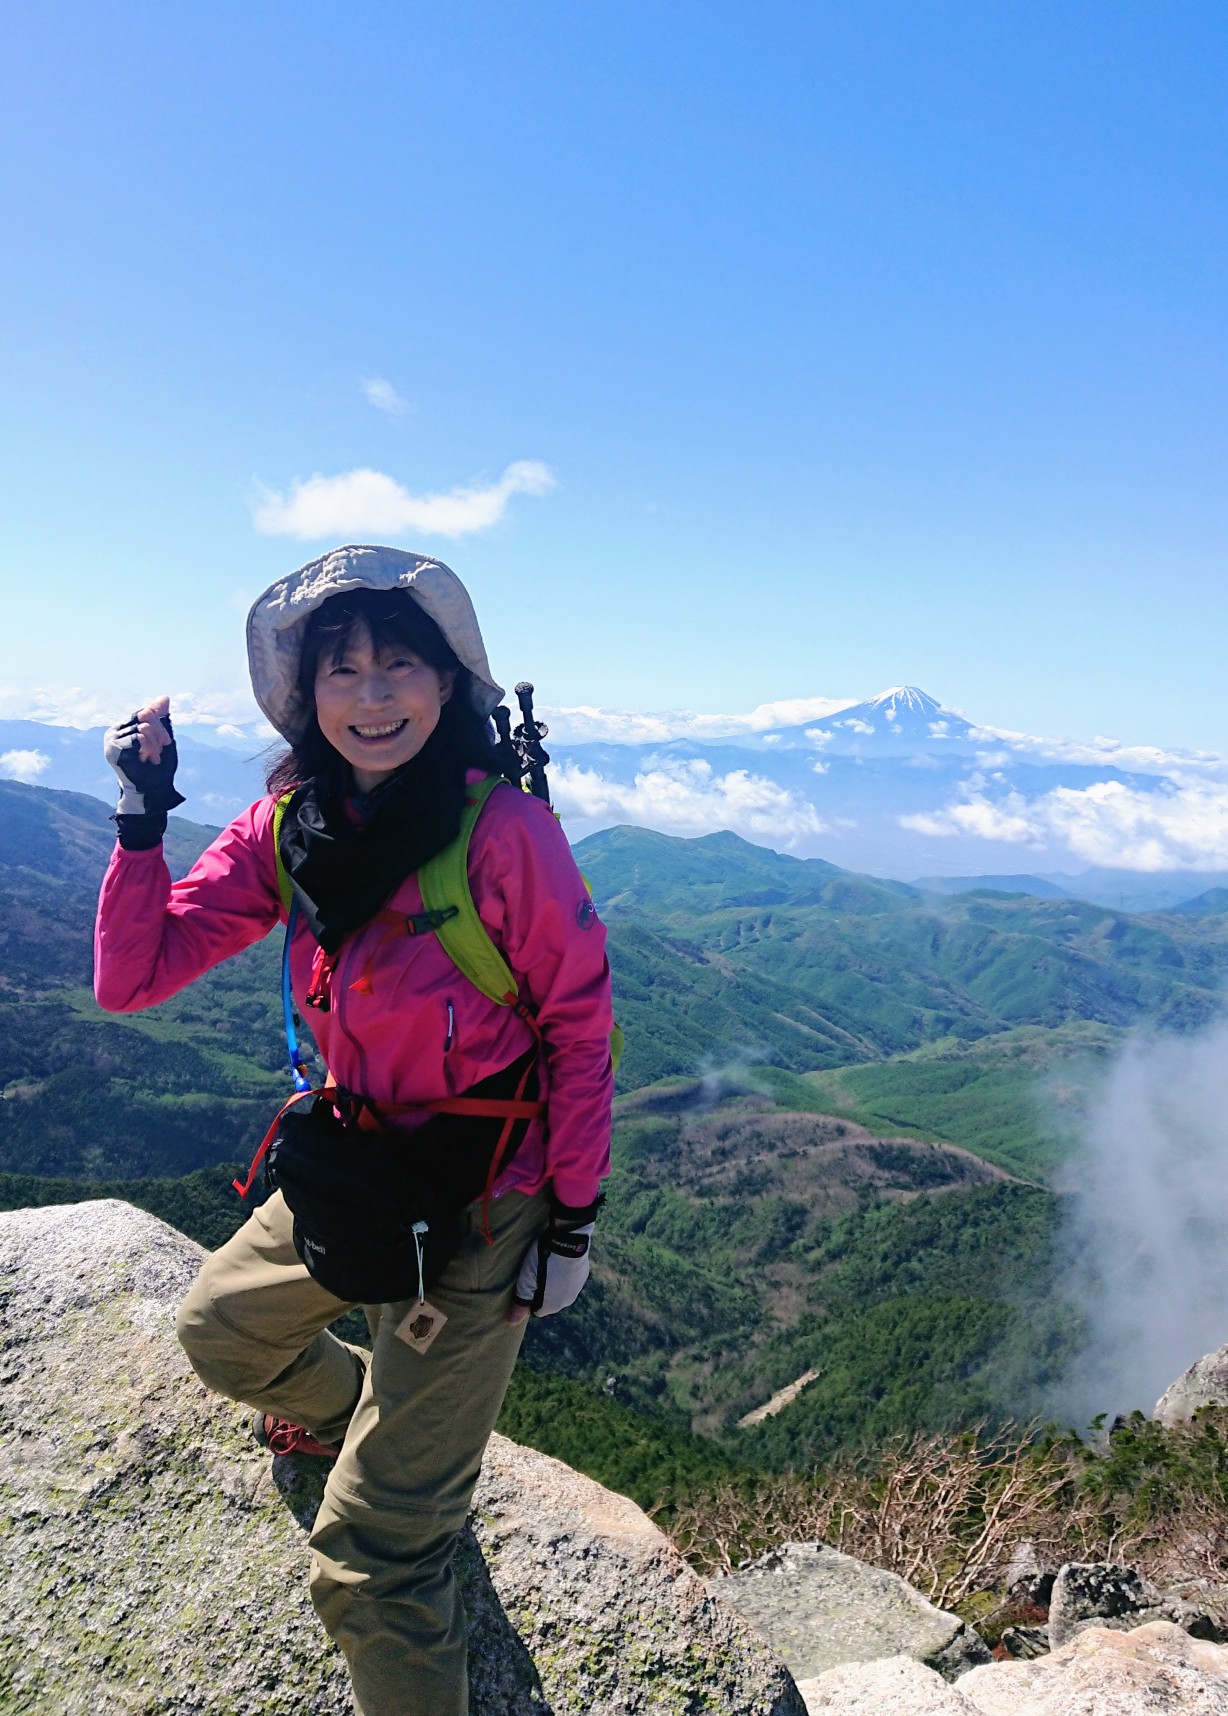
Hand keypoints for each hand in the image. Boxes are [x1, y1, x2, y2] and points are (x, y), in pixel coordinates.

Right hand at [103, 695, 185, 818]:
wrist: (151, 790)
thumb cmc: (156, 766)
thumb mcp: (161, 737)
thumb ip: (160, 718)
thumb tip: (165, 697)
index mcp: (123, 727)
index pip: (144, 711)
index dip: (158, 725)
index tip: (165, 742)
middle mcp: (113, 732)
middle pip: (144, 716)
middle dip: (158, 734)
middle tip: (159, 752)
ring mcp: (111, 741)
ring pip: (143, 727)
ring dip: (154, 745)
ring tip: (151, 758)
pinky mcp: (114, 750)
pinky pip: (138, 738)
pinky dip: (148, 749)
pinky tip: (145, 760)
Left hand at [507, 1194, 599, 1322]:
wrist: (569, 1240)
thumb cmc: (543, 1259)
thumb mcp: (527, 1278)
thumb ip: (521, 1301)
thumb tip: (511, 1322)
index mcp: (552, 1305)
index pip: (537, 1311)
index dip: (530, 1298)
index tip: (528, 1284)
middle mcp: (567, 1302)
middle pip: (550, 1302)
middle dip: (543, 1292)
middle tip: (537, 1274)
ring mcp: (577, 1289)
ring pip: (561, 1291)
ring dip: (555, 1284)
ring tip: (548, 1266)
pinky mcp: (584, 1277)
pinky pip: (570, 1281)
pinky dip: (565, 1276)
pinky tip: (560, 1262)